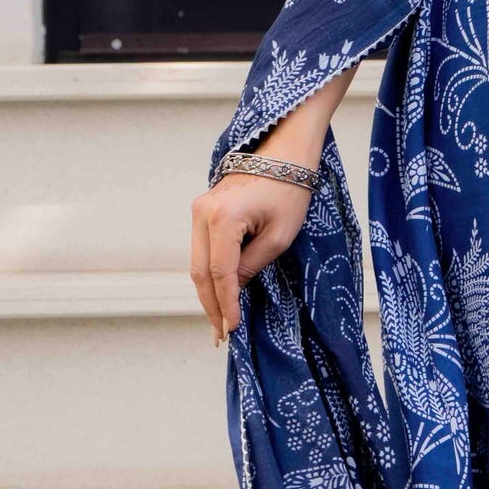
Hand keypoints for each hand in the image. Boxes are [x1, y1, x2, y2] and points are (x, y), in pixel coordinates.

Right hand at [189, 167, 314, 344]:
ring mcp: (199, 210)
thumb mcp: (279, 236)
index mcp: (223, 219)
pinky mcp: (203, 210)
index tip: (232, 329)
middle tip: (221, 335)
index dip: (226, 304)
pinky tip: (218, 293)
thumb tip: (234, 290)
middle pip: (201, 271)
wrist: (285, 153)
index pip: (220, 273)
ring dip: (208, 292)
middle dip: (211, 305)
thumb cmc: (290, 191)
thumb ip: (252, 266)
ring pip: (198, 262)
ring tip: (219, 321)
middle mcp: (202, 213)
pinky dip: (209, 274)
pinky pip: (202, 250)